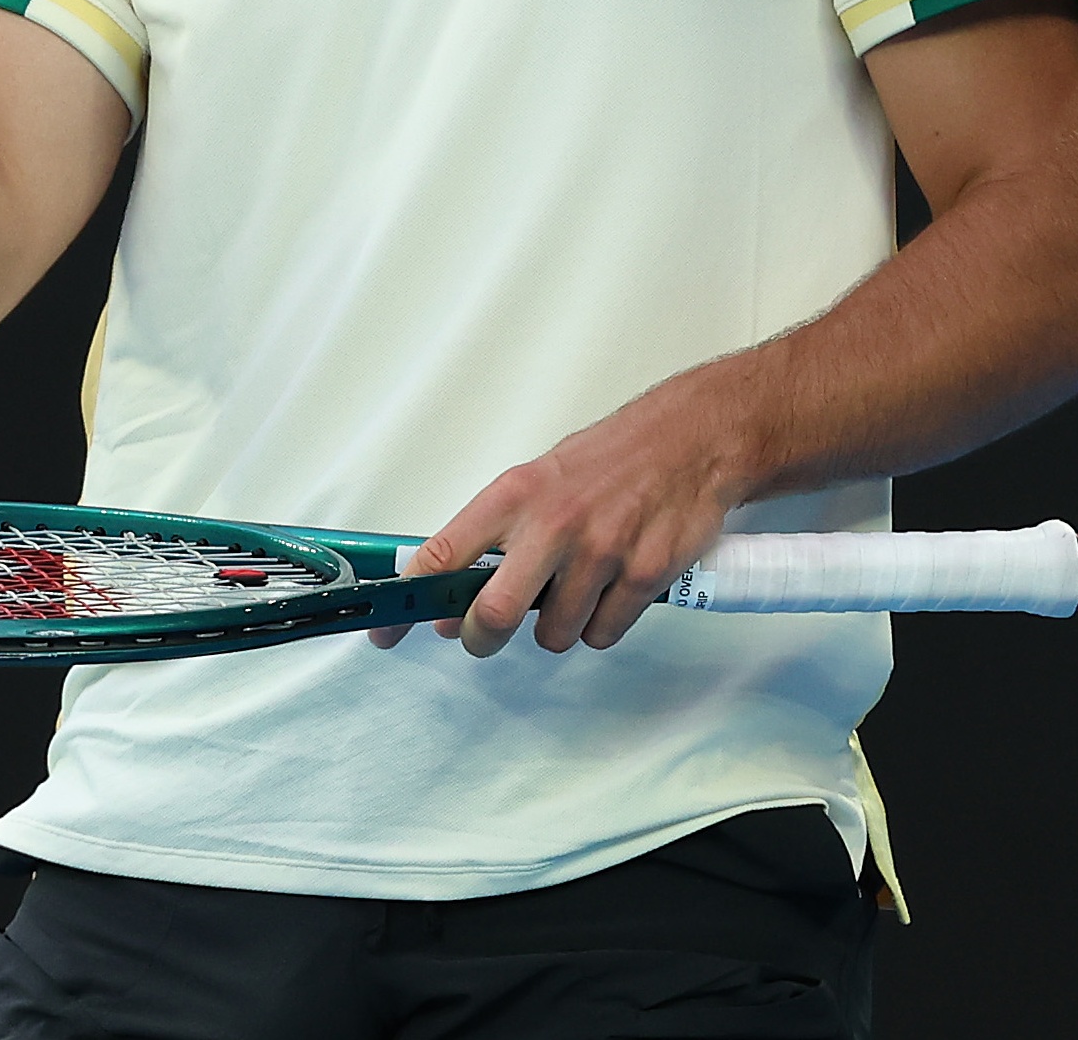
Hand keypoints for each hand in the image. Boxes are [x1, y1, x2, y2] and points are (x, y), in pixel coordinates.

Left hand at [368, 384, 755, 658]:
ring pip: (553, 634)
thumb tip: (454, 600)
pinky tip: (612, 590)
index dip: (407, 604)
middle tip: (486, 635)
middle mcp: (553, 524)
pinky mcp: (644, 575)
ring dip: (557, 626)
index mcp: (514, 496)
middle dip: (482, 638)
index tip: (385, 631)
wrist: (691, 440)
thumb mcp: (539, 482)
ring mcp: (601, 552)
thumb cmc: (608, 462)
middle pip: (492, 614)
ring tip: (575, 588)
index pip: (441, 554)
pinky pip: (603, 633)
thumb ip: (498, 536)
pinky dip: (602, 624)